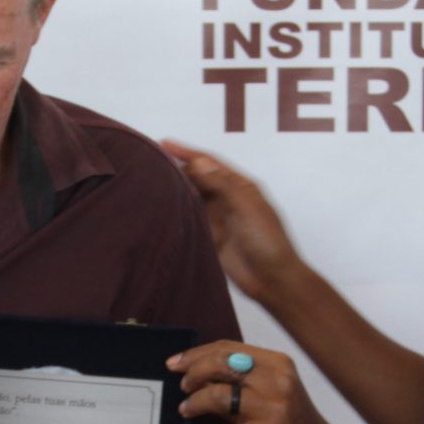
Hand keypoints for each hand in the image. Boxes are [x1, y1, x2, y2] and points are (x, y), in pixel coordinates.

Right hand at [163, 141, 305, 306]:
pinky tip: (161, 207)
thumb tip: (197, 163)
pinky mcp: (210, 237)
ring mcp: (218, 218)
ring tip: (150, 181)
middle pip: (198, 178)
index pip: (210, 162)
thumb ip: (222, 184)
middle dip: (177, 169)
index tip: (164, 143)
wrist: (273, 280)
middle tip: (151, 162)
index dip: (187, 152)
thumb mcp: (247, 206)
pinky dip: (177, 212)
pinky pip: (190, 220)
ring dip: (175, 189)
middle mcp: (228, 198)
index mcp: (241, 186)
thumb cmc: (269, 241)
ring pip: (192, 197)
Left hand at [167, 341, 338, 423]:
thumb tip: (195, 373)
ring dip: (194, 403)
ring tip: (185, 411)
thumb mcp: (272, 392)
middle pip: (221, 365)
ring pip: (218, 397)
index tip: (174, 363)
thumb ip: (240, 381)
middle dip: (193, 374)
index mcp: (278, 363)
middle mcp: (278, 382)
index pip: (228, 348)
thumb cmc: (291, 423)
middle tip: (182, 387)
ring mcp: (274, 410)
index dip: (196, 354)